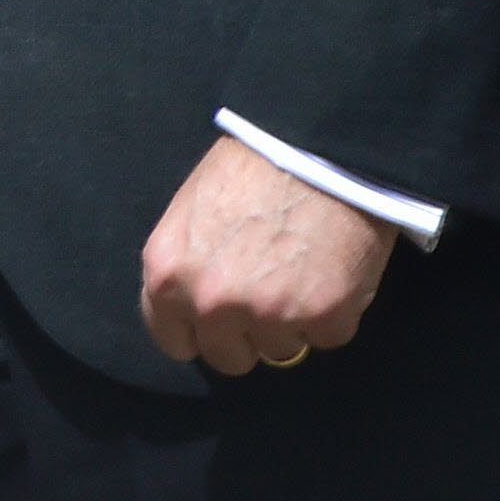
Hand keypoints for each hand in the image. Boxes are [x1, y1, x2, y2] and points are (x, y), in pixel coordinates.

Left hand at [139, 133, 394, 373]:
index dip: (196, 329)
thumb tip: (197, 307)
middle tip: (267, 288)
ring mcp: (268, 316)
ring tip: (301, 263)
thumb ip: (189, 264)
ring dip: (291, 321)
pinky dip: (331, 312)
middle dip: (247, 333)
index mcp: (168, 273)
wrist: (315, 143)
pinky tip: (330, 265)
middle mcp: (211, 303)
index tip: (217, 319)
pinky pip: (326, 337)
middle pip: (226, 357)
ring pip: (279, 350)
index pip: (170, 337)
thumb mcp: (193, 210)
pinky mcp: (322, 319)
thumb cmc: (250, 166)